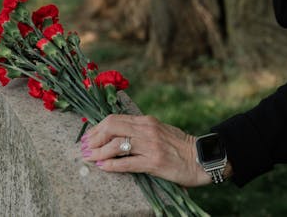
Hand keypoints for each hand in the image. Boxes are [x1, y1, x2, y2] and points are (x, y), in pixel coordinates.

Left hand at [81, 114, 210, 186]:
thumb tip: (118, 134)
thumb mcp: (159, 131)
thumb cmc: (179, 146)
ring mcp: (151, 145)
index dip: (97, 127)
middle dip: (94, 137)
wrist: (201, 157)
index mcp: (147, 121)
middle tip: (85, 147)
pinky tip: (103, 167)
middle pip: (112, 127)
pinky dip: (112, 165)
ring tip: (90, 158)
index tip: (88, 136)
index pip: (115, 119)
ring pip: (116, 144)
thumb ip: (141, 130)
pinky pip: (127, 163)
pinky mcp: (154, 162)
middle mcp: (147, 129)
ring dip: (99, 152)